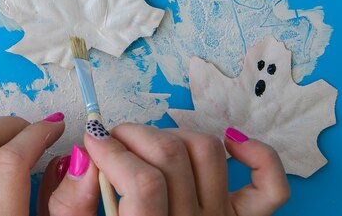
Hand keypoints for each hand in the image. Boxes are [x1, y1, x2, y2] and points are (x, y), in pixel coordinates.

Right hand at [82, 122, 289, 215]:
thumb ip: (72, 206)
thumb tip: (82, 157)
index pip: (142, 183)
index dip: (111, 151)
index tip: (93, 140)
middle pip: (170, 157)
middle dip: (133, 136)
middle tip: (113, 140)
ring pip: (207, 152)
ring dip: (173, 135)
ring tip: (148, 144)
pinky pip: (269, 186)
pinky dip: (257, 154)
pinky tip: (231, 142)